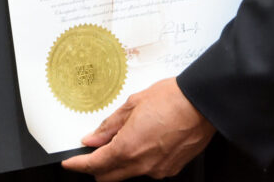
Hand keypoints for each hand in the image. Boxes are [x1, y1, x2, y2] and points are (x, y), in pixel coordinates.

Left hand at [61, 78, 214, 181]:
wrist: (203, 104)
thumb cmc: (172, 99)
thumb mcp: (133, 104)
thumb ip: (110, 125)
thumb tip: (93, 138)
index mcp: (128, 148)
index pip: (95, 165)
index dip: (79, 165)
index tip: (70, 163)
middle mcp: (142, 164)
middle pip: (108, 176)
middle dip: (96, 167)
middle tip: (92, 152)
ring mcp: (158, 170)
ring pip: (128, 174)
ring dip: (118, 163)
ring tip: (121, 141)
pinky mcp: (171, 169)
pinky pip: (147, 171)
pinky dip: (138, 161)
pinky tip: (142, 143)